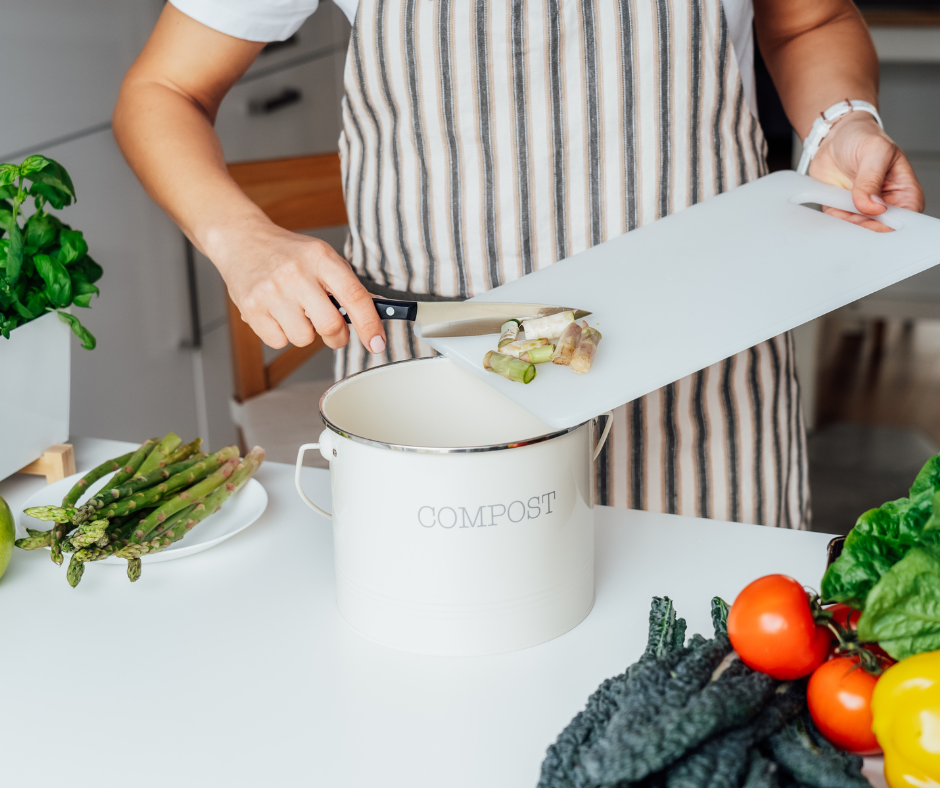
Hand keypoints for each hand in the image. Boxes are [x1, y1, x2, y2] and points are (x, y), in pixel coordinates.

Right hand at [208, 216, 386, 352]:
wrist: (241, 241)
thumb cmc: (288, 253)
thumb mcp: (322, 257)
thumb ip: (347, 285)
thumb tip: (378, 311)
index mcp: (320, 258)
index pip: (354, 296)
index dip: (370, 324)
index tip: (377, 343)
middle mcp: (296, 274)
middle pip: (330, 325)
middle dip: (337, 337)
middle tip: (333, 330)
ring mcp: (271, 292)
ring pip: (304, 338)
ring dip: (305, 333)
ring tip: (296, 311)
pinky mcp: (252, 309)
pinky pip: (279, 342)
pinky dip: (282, 335)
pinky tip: (277, 314)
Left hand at [808, 111, 924, 231]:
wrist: (834, 137)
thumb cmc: (862, 137)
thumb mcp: (874, 151)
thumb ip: (871, 180)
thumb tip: (874, 206)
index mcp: (903, 189)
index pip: (906, 216)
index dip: (892, 223)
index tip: (875, 218)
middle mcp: (884, 202)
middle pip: (881, 228)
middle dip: (866, 226)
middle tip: (853, 213)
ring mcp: (862, 208)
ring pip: (858, 229)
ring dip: (847, 222)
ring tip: (841, 203)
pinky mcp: (842, 209)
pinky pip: (838, 223)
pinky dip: (833, 219)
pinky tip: (832, 205)